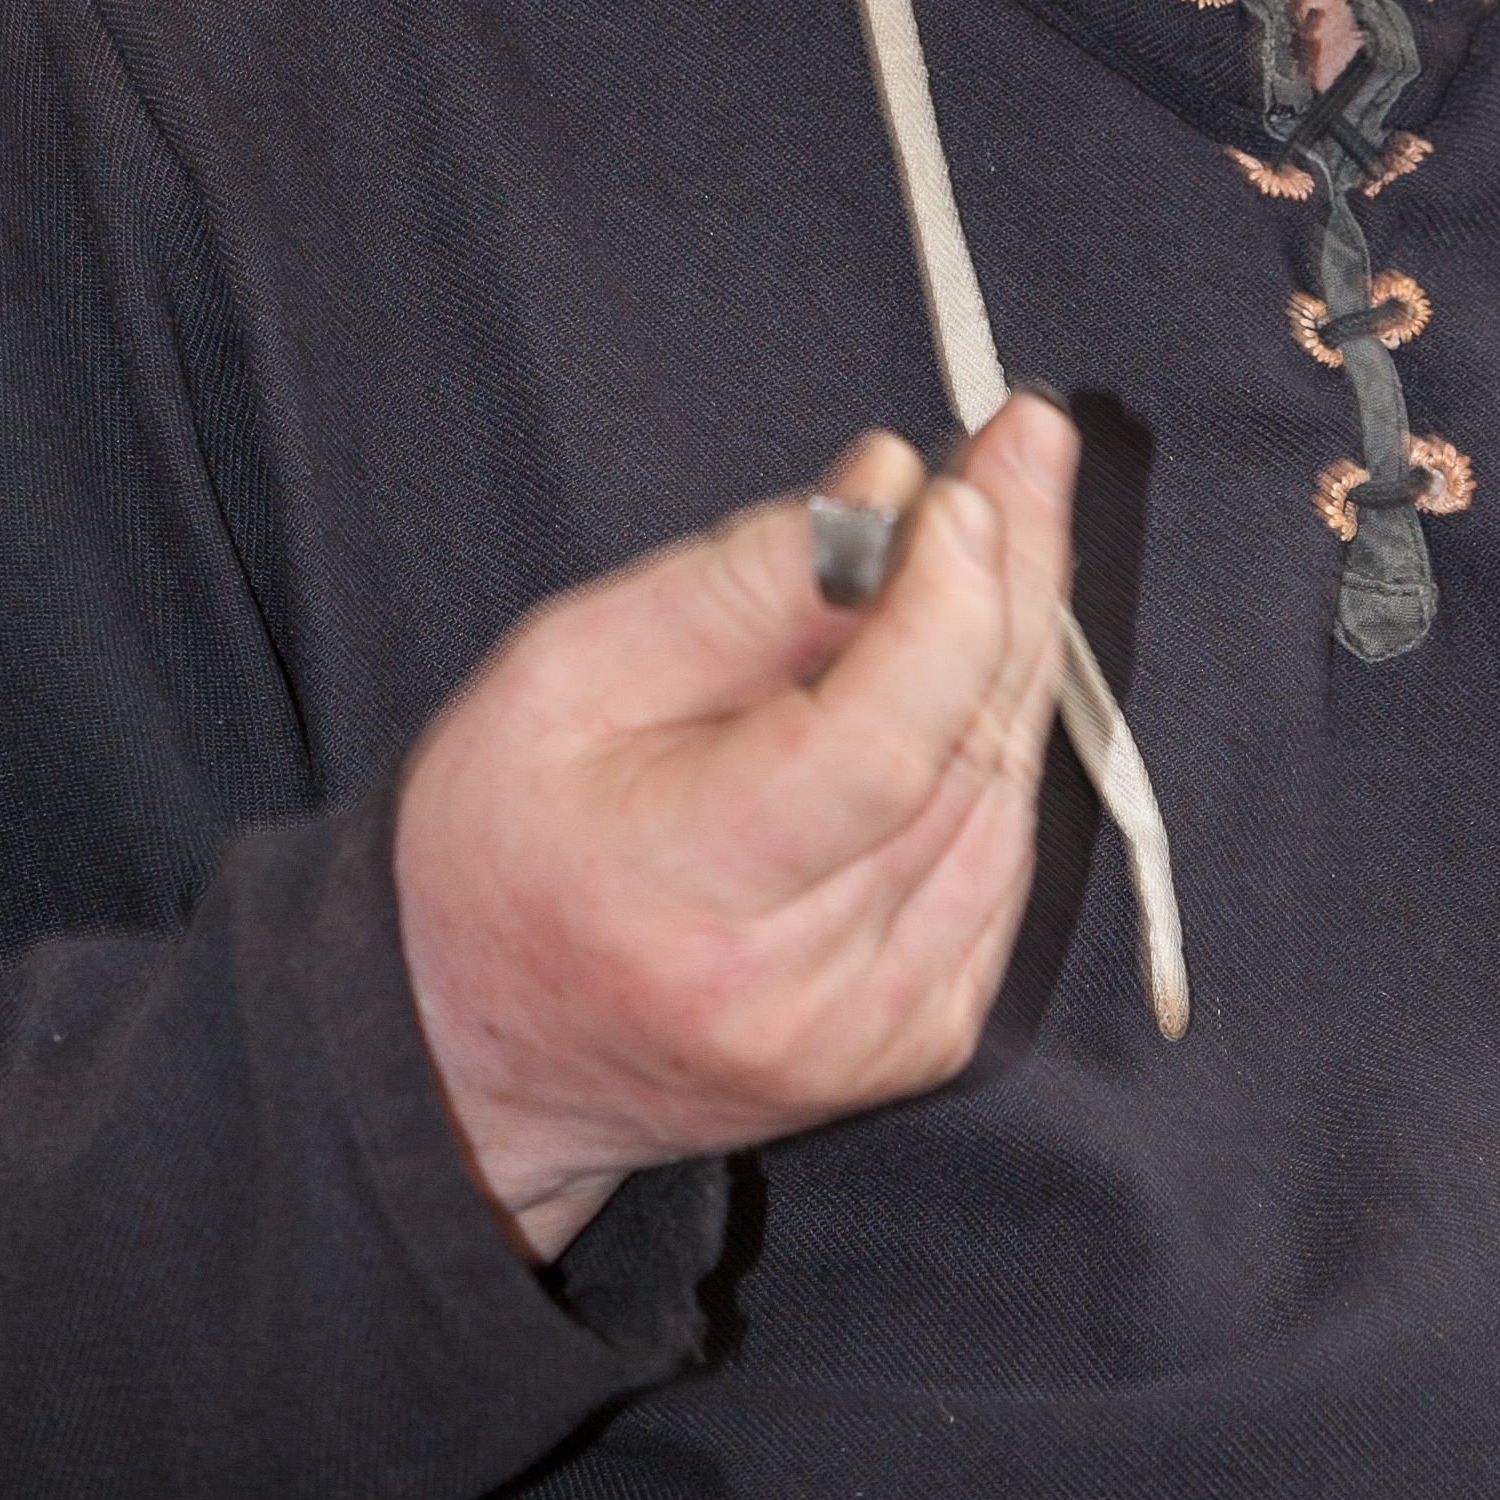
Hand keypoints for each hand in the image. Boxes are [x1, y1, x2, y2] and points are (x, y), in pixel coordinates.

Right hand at [391, 392, 1075, 1259]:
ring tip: (1002, 518)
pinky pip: (1002, 855)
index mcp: (686, 895)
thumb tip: (895, 489)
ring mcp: (872, 1032)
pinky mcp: (917, 1040)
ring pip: (1003, 794)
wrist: (475, 1053)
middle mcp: (798, 990)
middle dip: (1011, 577)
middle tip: (1025, 446)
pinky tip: (975, 651)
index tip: (967, 489)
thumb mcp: (566, 672)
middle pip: (964, 755)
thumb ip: (740, 585)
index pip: (879, 749)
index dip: (947, 608)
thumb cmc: (498, 845)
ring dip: (1017, 642)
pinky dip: (996, 737)